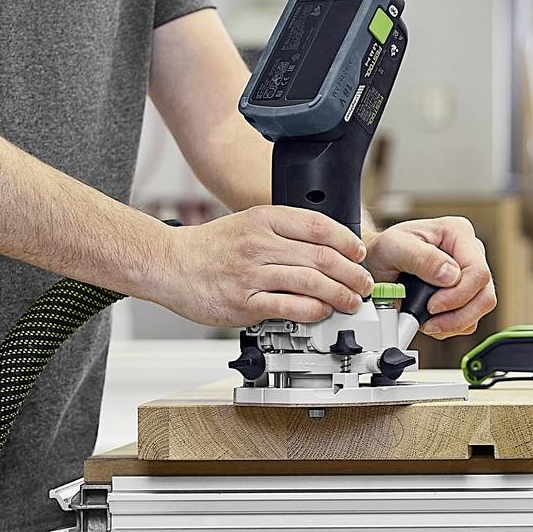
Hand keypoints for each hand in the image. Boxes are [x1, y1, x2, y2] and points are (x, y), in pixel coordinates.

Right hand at [152, 205, 370, 328]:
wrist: (168, 264)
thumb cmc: (210, 248)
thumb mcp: (248, 223)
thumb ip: (284, 232)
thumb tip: (327, 248)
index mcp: (264, 219)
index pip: (319, 226)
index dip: (347, 241)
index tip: (359, 253)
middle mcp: (259, 244)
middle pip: (322, 257)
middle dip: (352, 273)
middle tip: (363, 283)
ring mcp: (251, 274)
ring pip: (310, 282)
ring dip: (340, 294)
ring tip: (351, 301)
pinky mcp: (244, 302)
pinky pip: (289, 307)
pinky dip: (313, 311)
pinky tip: (322, 312)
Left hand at [368, 216, 496, 338]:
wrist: (377, 263)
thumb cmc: (386, 249)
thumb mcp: (395, 246)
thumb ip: (423, 258)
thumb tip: (451, 276)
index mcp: (459, 233)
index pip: (478, 272)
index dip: (458, 296)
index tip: (431, 306)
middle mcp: (470, 252)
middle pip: (485, 294)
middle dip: (458, 316)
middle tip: (431, 322)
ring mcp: (471, 274)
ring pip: (481, 309)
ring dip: (454, 324)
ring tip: (428, 322)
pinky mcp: (467, 294)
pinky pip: (471, 319)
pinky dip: (452, 327)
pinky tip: (432, 320)